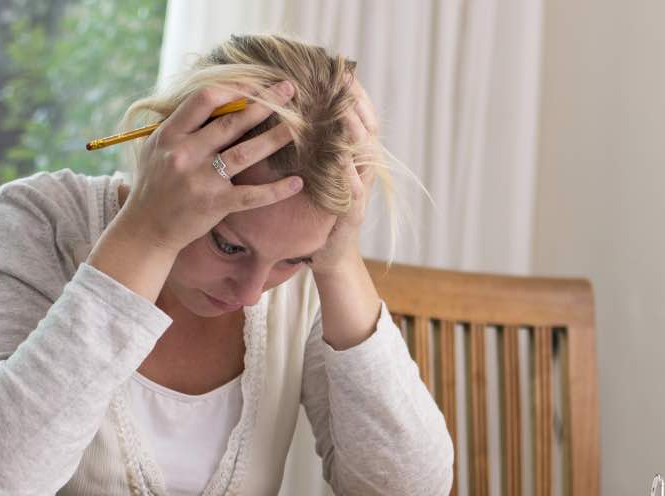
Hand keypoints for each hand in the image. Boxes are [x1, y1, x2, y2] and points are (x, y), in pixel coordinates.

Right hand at [113, 81, 303, 255]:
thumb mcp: (156, 146)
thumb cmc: (154, 183)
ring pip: (245, 152)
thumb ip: (180, 124)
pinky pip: (251, 195)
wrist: (145, 228)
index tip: (256, 85)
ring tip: (299, 127)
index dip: (234, 88)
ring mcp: (201, 180)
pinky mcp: (215, 205)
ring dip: (275, 138)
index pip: (204, 99)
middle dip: (264, 103)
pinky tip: (298, 182)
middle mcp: (185, 154)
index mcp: (170, 134)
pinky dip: (276, 190)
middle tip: (289, 91)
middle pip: (231, 121)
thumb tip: (212, 98)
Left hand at [310, 75, 379, 275]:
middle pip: (368, 130)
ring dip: (356, 134)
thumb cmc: (318, 213)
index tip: (343, 70)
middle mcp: (363, 171)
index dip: (355, 94)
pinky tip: (341, 159)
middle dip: (358, 104)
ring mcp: (361, 192)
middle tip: (346, 80)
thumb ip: (314, 148)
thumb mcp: (317, 174)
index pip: (360, 118)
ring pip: (365, 157)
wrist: (330, 256)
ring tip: (346, 112)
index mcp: (354, 159)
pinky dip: (349, 175)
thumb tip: (296, 114)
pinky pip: (355, 191)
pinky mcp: (353, 214)